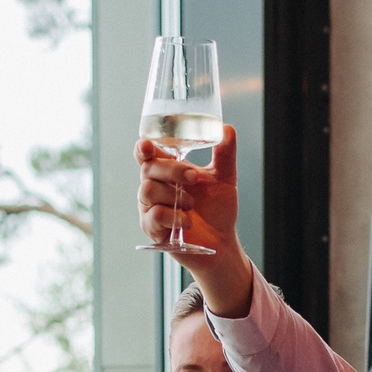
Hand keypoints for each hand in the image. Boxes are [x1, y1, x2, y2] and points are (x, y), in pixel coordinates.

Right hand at [136, 127, 255, 316]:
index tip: (149, 146)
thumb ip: (225, 153)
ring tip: (191, 205)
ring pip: (147, 190)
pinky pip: (154, 216)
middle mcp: (155, 187)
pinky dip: (173, 216)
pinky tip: (187, 221)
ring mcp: (150, 208)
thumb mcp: (224, 177)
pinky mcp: (153, 229)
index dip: (143, 148)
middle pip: (147, 169)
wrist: (222, 242)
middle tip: (194, 178)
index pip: (146, 154)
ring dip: (174, 195)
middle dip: (172, 170)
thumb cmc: (218, 210)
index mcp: (167, 172)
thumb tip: (228, 129)